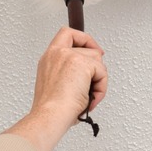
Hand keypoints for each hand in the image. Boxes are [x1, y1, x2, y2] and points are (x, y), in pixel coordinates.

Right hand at [4, 27, 107, 150]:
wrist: (50, 116)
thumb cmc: (51, 110)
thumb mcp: (55, 85)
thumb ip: (68, 72)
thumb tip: (88, 76)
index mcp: (49, 58)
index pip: (67, 34)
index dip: (83, 39)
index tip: (91, 49)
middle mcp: (57, 53)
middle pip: (88, 47)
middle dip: (95, 64)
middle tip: (95, 79)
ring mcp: (69, 56)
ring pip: (97, 59)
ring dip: (98, 79)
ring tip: (89, 96)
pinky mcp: (83, 64)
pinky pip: (102, 72)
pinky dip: (101, 87)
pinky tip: (91, 98)